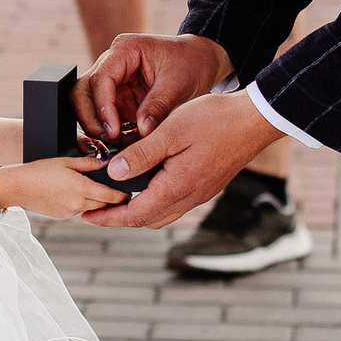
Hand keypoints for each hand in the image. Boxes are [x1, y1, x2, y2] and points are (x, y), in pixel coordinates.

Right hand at [0, 156, 124, 218]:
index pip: (111, 196)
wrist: (17, 187)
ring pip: (93, 208)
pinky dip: (83, 203)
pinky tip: (76, 193)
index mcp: (81, 188)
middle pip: (105, 204)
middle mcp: (78, 203)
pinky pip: (80, 210)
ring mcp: (70, 212)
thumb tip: (107, 163)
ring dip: (98, 201)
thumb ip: (89, 163)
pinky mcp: (63, 216)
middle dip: (112, 199)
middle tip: (119, 190)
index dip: (123, 195)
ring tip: (97, 189)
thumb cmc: (40, 170)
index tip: (129, 192)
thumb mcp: (66, 161)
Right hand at [77, 32, 231, 144]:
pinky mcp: (118, 97)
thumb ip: (158, 106)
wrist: (201, 61)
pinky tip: (124, 142)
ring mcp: (112, 81)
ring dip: (98, 127)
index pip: (100, 79)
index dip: (102, 108)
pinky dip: (110, 131)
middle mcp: (111, 63)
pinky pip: (104, 116)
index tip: (114, 131)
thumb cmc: (191, 63)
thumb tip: (142, 131)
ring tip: (118, 144)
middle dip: (91, 119)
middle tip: (108, 141)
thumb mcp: (178, 85)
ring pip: (86, 105)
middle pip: (81, 91)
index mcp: (124, 50)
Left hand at [82, 91, 283, 230]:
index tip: (86, 216)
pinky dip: (154, 200)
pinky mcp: (207, 186)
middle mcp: (189, 197)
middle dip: (119, 217)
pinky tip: (147, 185)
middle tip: (96, 208)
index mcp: (176, 187)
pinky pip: (175, 203)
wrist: (255, 120)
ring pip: (162, 213)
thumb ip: (140, 155)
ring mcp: (200, 193)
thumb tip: (113, 173)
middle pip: (146, 219)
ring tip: (117, 198)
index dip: (107, 218)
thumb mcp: (170, 132)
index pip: (134, 214)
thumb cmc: (214, 120)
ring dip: (137, 210)